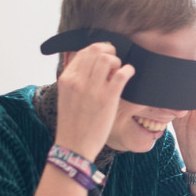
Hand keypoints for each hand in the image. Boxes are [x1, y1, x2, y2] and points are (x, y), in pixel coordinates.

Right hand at [54, 42, 132, 156]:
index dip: (97, 50)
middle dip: (109, 51)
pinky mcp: (108, 98)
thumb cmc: (73, 122)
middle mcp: (77, 81)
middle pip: (96, 50)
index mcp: (66, 78)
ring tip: (118, 72)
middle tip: (115, 61)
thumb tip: (92, 63)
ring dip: (118, 61)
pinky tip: (128, 75)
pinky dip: (128, 70)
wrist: (74, 145)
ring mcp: (93, 89)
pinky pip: (122, 73)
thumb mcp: (66, 95)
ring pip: (108, 58)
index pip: (83, 51)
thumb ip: (76, 79)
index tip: (104, 57)